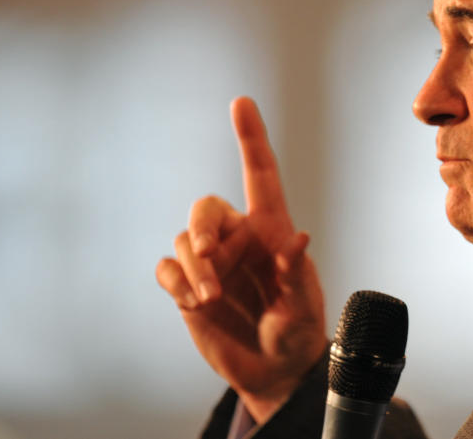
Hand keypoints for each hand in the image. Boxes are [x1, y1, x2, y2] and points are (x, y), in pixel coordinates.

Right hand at [155, 97, 325, 422]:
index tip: (241, 102)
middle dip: (201, 227)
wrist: (273, 370)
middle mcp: (239, 237)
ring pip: (184, 240)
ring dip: (193, 268)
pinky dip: (176, 283)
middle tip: (207, 255)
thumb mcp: (304, 306)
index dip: (251, 138)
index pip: (261, 175)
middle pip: (206, 208)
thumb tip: (298, 238)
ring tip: (211, 299)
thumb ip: (297, 273)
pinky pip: (168, 269)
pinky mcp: (188, 285)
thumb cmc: (297, 330)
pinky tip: (194, 303)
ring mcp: (211, 261)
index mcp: (273, 229)